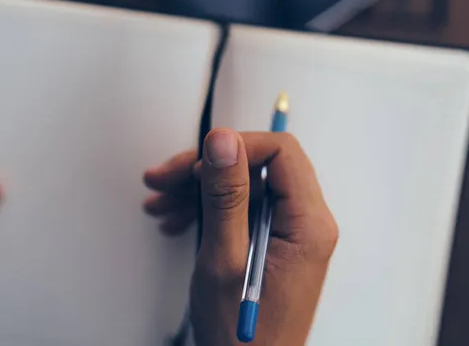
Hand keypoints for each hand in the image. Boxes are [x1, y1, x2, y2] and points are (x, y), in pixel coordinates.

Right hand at [144, 129, 337, 345]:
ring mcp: (288, 232)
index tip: (197, 160)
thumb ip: (225, 196)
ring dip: (199, 189)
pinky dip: (206, 209)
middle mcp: (305, 223)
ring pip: (244, 186)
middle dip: (207, 169)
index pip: (281, 153)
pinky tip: (176, 219)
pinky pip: (241, 209)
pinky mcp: (271, 240)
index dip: (237, 146)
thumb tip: (224, 141)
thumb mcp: (224, 258)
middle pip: (258, 167)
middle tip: (165, 179)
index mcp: (308, 224)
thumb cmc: (242, 334)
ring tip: (160, 202)